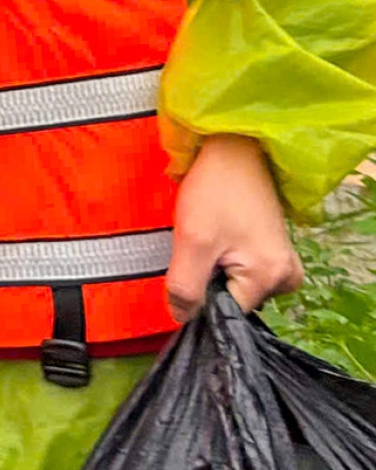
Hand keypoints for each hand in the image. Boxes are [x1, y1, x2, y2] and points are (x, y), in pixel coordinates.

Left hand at [167, 133, 302, 322]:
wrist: (234, 150)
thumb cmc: (215, 191)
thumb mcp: (193, 241)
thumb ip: (186, 287)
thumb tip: (182, 319)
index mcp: (271, 278)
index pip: (226, 312)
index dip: (199, 299)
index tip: (187, 271)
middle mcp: (286, 277)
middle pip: (232, 299)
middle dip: (207, 280)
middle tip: (199, 247)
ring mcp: (283, 263)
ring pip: (235, 284)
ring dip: (214, 268)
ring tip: (210, 237)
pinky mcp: (273, 250)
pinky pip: (243, 270)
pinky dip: (224, 259)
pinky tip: (219, 236)